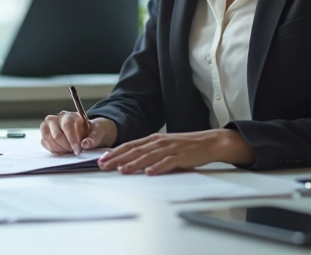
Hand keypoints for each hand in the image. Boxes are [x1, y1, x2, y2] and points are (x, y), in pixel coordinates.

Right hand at [40, 111, 117, 155]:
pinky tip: (63, 151)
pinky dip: (54, 150)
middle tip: (75, 152)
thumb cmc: (90, 132)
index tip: (78, 151)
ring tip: (69, 151)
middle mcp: (56, 119)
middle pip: (57, 135)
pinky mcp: (44, 134)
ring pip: (48, 140)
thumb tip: (85, 144)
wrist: (86, 133)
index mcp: (70, 116)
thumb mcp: (98, 133)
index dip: (72, 140)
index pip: (67, 126)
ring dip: (60, 149)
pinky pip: (45, 144)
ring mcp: (47, 126)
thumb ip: (94, 138)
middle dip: (67, 147)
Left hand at [97, 129, 254, 174]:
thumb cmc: (184, 146)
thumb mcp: (164, 146)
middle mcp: (159, 142)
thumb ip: (148, 151)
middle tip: (104, 166)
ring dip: (134, 164)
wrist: (209, 142)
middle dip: (118, 158)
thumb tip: (129, 161)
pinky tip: (149, 173)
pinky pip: (168, 162)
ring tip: (122, 170)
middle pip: (135, 150)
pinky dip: (158, 167)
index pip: (130, 145)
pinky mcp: (181, 156)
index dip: (115, 153)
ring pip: (148, 156)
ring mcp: (170, 148)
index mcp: (153, 139)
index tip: (101, 160)